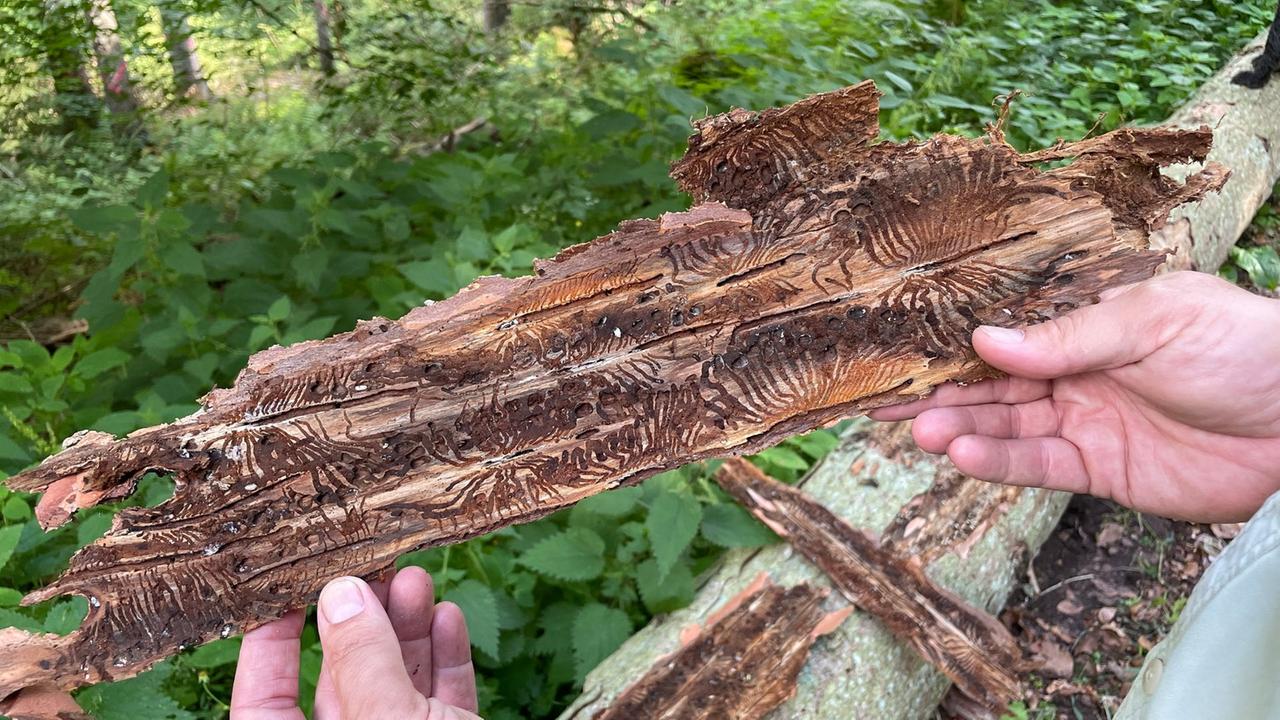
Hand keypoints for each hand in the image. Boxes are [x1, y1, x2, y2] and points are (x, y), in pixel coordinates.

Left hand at [230, 567, 479, 719]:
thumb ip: (364, 661)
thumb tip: (340, 595)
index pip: (262, 699)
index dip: (267, 642)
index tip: (286, 588)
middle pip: (342, 676)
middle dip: (361, 617)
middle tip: (372, 569)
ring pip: (396, 678)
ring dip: (409, 626)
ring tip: (415, 579)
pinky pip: (442, 695)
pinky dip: (446, 655)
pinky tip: (447, 616)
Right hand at [871, 271, 1279, 522]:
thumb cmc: (1241, 347)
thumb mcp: (1153, 320)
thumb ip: (1067, 336)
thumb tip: (984, 339)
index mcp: (1089, 323)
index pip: (1008, 332)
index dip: (954, 341)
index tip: (902, 347)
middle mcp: (1078, 371)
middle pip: (995, 383)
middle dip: (942, 390)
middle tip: (887, 398)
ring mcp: (1086, 421)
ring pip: (1007, 426)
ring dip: (961, 427)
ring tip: (919, 431)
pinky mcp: (1101, 470)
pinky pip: (1038, 467)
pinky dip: (999, 462)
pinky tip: (962, 455)